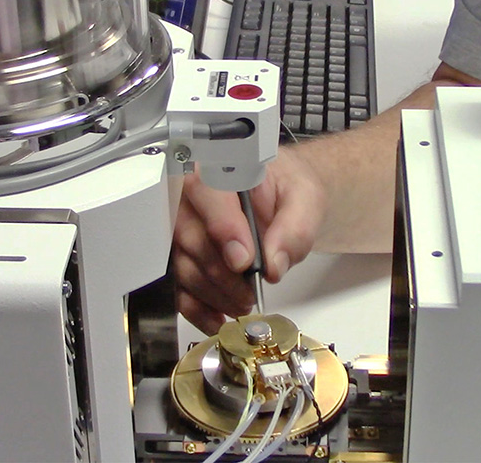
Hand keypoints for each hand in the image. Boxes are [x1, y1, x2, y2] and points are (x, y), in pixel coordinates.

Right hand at [172, 146, 326, 333]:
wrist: (277, 197)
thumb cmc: (284, 188)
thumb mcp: (305, 196)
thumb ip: (296, 225)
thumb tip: (275, 262)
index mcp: (218, 163)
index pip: (206, 191)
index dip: (222, 228)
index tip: (243, 260)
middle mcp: (190, 194)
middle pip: (190, 236)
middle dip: (222, 273)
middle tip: (249, 292)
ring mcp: (180, 225)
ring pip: (181, 264)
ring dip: (212, 293)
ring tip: (242, 302)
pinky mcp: (180, 254)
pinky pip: (176, 285)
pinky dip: (195, 308)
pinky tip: (218, 317)